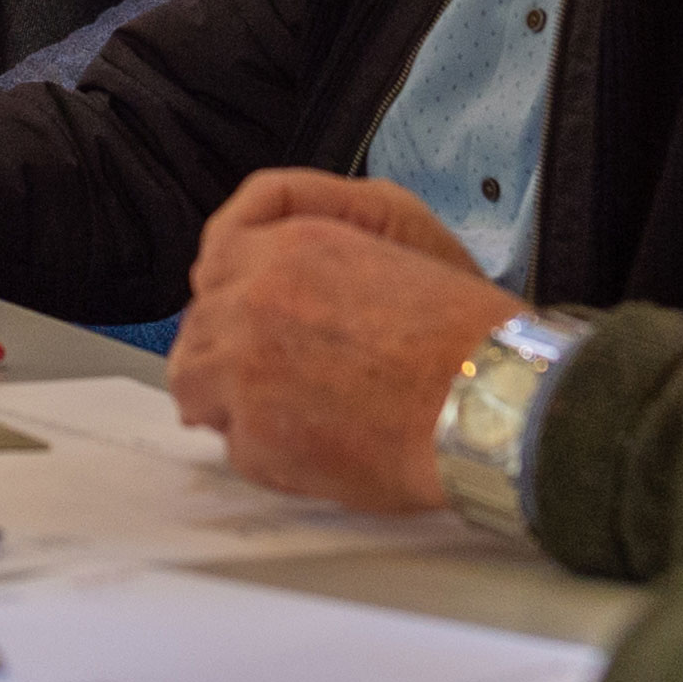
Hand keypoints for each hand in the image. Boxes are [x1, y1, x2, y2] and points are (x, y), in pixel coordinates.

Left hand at [171, 174, 522, 516]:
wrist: (488, 399)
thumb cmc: (458, 329)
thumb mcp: (393, 231)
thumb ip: (313, 242)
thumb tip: (264, 270)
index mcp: (286, 248)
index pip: (216, 259)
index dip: (230, 290)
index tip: (240, 311)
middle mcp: (252, 303)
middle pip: (198, 326)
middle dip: (226, 348)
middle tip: (268, 372)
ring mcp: (244, 372)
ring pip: (194, 383)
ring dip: (228, 396)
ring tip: (279, 411)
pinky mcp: (256, 438)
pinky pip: (234, 445)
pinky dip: (266, 450)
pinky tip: (313, 444)